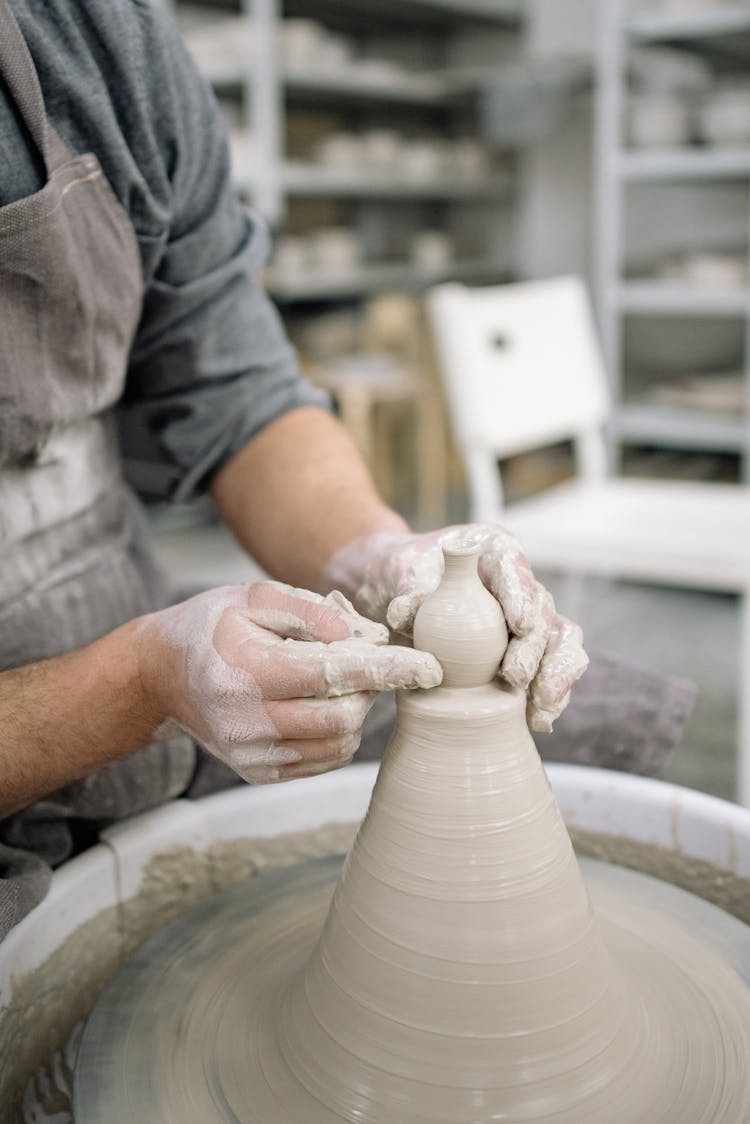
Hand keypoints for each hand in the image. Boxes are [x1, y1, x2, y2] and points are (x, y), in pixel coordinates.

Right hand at [138, 581, 441, 783]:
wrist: (160, 675)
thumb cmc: (212, 626)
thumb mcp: (255, 597)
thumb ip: (311, 612)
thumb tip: (363, 639)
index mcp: (249, 671)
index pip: (334, 675)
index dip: (388, 671)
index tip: (430, 668)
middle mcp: (249, 721)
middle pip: (343, 719)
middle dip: (369, 690)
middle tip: (361, 663)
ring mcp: (253, 753)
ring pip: (338, 745)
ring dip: (354, 712)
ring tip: (334, 681)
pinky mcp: (259, 772)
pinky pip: (322, 759)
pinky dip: (337, 733)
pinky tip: (319, 704)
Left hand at [333, 524, 588, 732]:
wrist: (396, 593)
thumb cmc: (401, 574)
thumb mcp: (397, 573)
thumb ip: (406, 590)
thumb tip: (402, 613)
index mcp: (493, 550)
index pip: (513, 566)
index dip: (521, 594)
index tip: (519, 623)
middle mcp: (519, 582)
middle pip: (541, 609)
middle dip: (535, 647)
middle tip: (516, 676)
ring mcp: (527, 616)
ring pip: (558, 640)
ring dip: (554, 675)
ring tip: (540, 708)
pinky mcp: (524, 650)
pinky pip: (549, 668)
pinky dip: (549, 694)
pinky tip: (540, 719)